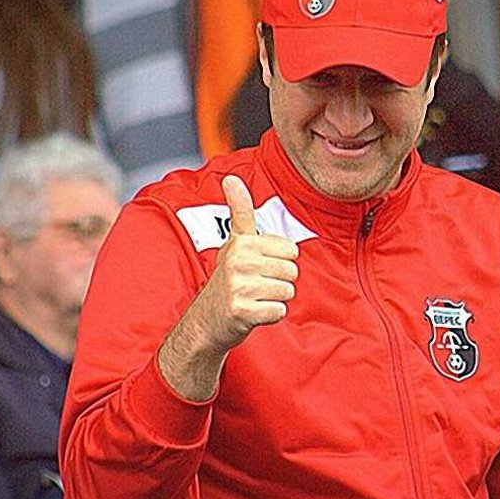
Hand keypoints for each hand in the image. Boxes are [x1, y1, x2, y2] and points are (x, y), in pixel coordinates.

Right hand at [158, 175, 298, 399]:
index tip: (258, 266)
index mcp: (241, 242)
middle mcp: (237, 261)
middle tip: (256, 285)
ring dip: (275, 299)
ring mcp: (238, 286)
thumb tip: (231, 178)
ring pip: (288, 291)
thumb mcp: (234, 242)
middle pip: (292, 271)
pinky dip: (270, 315)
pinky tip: (253, 312)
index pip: (290, 250)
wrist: (207, 320)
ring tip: (254, 297)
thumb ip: (239, 210)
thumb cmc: (229, 278)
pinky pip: (279, 311)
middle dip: (279, 281)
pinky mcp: (241, 311)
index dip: (280, 261)